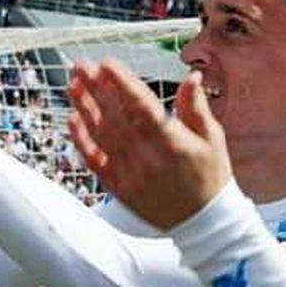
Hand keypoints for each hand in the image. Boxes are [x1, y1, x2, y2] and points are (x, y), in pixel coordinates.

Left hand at [68, 63, 231, 229]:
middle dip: (96, 88)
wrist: (205, 222)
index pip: (141, 105)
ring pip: (101, 135)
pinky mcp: (121, 189)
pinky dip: (82, 140)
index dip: (122, 82)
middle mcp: (149, 157)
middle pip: (115, 116)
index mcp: (173, 141)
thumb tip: (191, 77)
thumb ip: (196, 107)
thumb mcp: (212, 139)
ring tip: (73, 85)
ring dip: (84, 108)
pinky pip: (95, 161)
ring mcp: (132, 174)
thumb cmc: (211, 177)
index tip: (107, 63)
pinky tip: (73, 120)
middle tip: (81, 66)